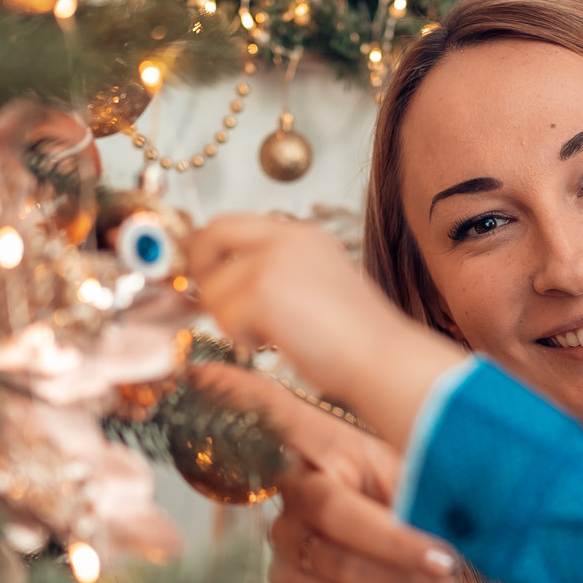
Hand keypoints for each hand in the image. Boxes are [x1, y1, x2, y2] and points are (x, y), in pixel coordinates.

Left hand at [185, 216, 466, 442]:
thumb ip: (271, 273)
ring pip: (212, 288)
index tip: (203, 274)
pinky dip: (240, 338)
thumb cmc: (356, 339)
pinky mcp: (262, 291)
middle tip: (211, 304)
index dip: (208, 249)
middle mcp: (285, 238)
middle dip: (201, 272)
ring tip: (267, 335)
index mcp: (301, 235)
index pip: (232, 223)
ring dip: (229, 320)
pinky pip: (224, 317)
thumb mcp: (314, 286)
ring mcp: (272, 261)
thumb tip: (222, 284)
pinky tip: (272, 343)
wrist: (382, 359)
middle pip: (211, 236)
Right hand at [188, 366, 457, 582]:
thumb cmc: (430, 512)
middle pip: (329, 509)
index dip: (235, 395)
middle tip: (445, 560)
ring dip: (397, 580)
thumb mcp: (434, 483)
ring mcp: (284, 532)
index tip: (196, 374)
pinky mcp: (284, 579)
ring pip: (333, 564)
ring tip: (440, 575)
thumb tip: (425, 501)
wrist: (426, 574)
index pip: (275, 415)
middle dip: (394, 543)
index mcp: (332, 444)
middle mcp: (297, 482)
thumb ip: (416, 482)